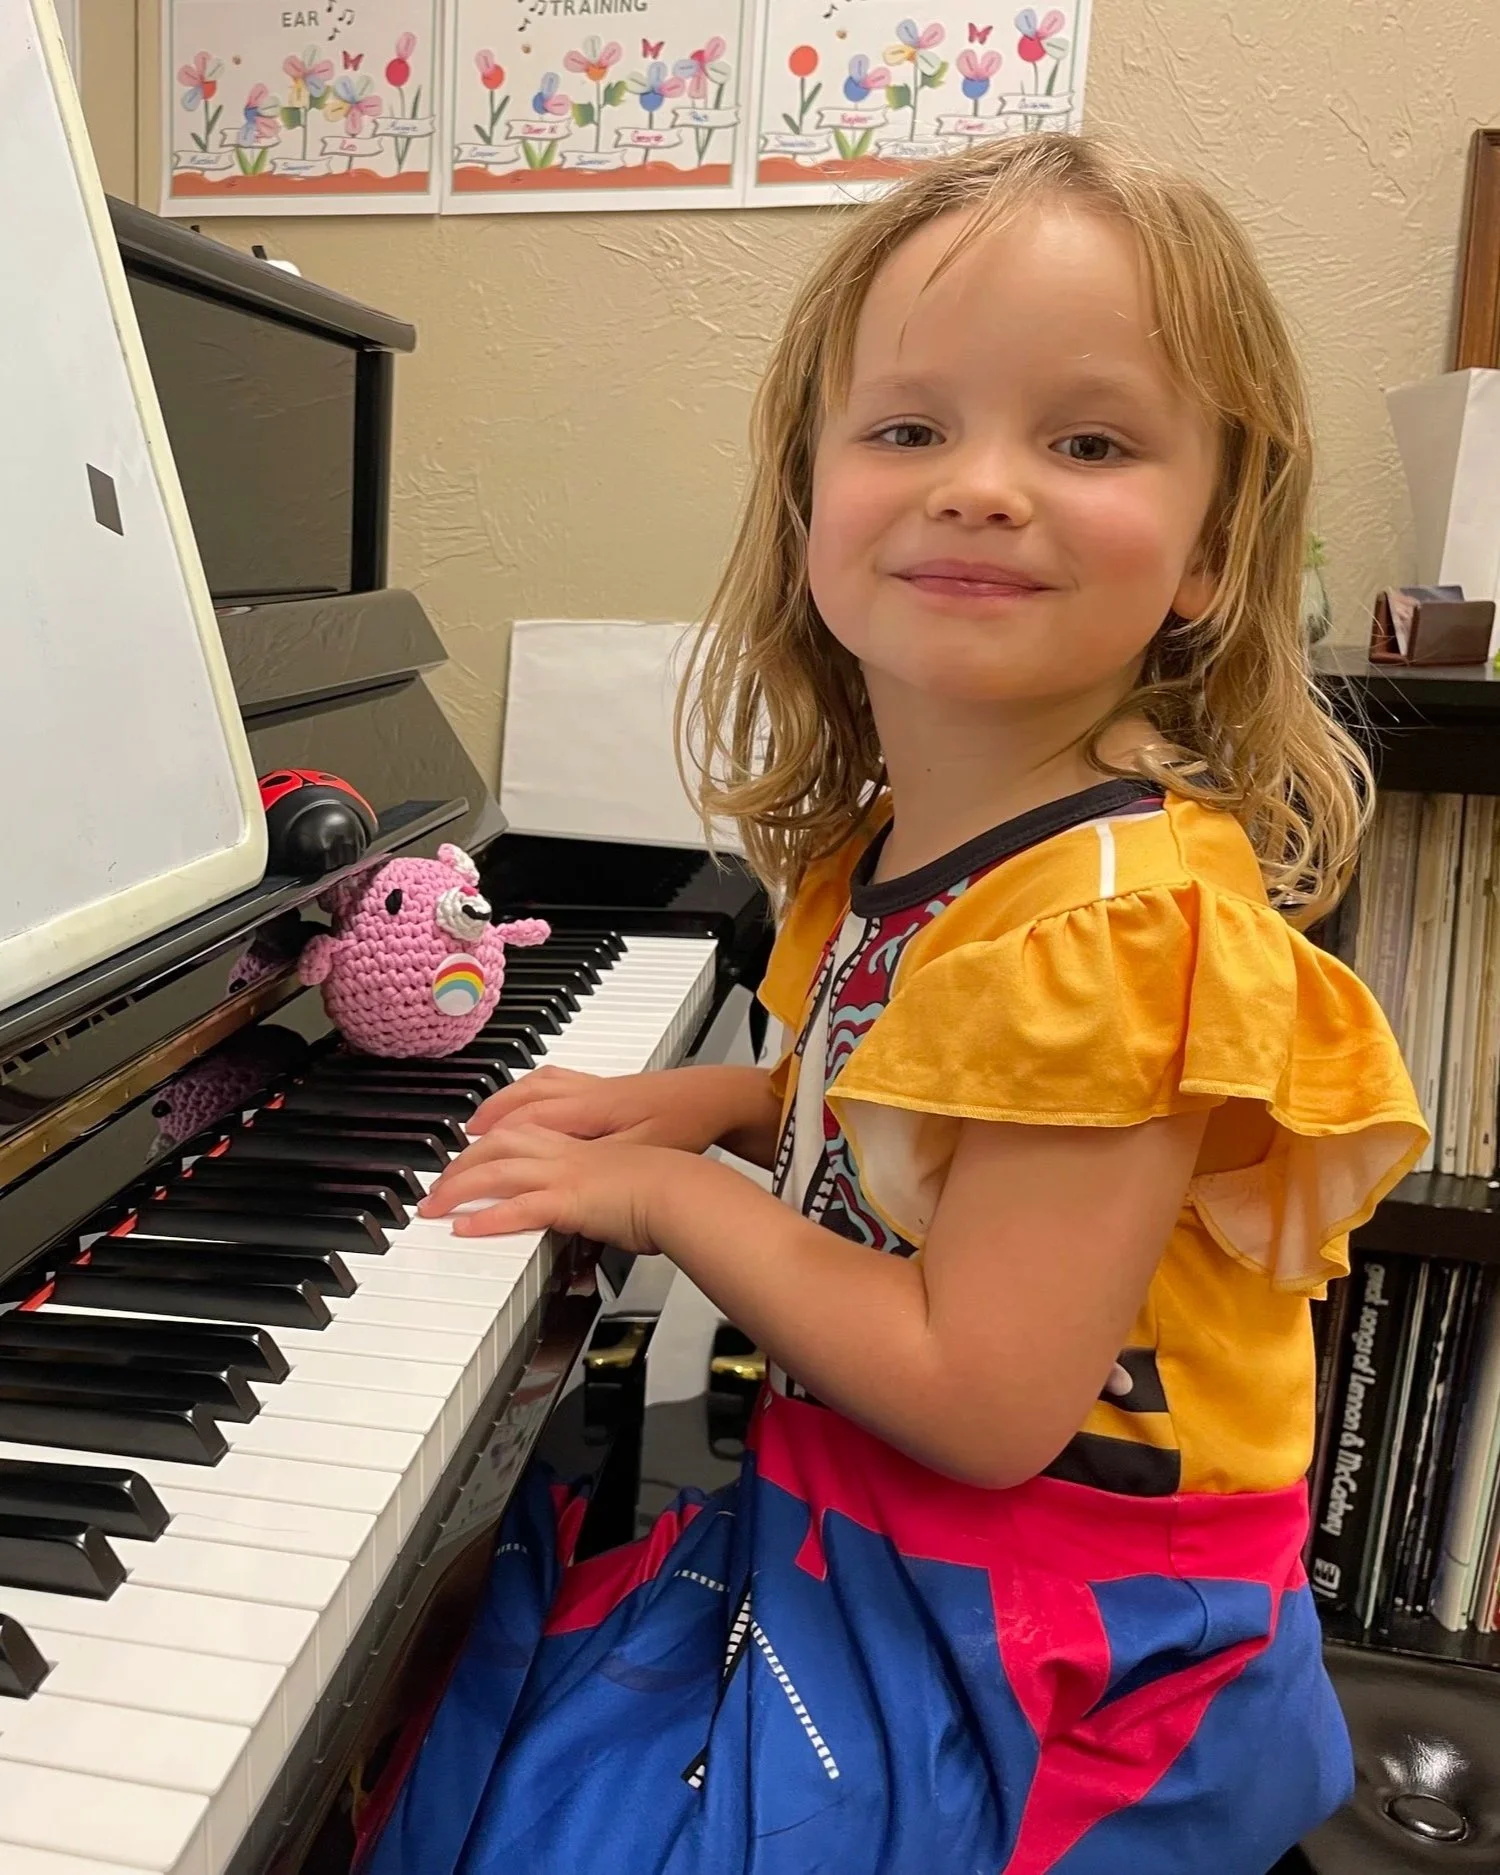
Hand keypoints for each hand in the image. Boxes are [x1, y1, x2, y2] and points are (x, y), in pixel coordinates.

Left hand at [418, 1123, 679, 1251]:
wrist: (686, 1190)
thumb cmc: (670, 1188)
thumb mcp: (630, 1183)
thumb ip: (605, 1194)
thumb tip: (599, 1212)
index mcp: (580, 1147)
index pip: (523, 1134)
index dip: (492, 1140)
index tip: (472, 1152)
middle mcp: (566, 1154)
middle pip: (499, 1144)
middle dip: (462, 1161)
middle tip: (439, 1182)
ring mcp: (565, 1174)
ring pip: (497, 1171)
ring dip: (459, 1187)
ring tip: (435, 1207)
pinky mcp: (569, 1200)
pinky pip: (516, 1208)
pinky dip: (486, 1218)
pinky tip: (463, 1229)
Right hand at [464, 1064, 777, 1159]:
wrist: (714, 1097)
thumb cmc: (683, 1125)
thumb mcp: (635, 1159)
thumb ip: (590, 1177)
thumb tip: (551, 1196)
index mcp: (582, 1112)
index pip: (515, 1132)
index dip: (482, 1163)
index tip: (459, 1187)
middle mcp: (578, 1095)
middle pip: (511, 1111)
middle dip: (476, 1139)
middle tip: (451, 1168)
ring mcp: (589, 1087)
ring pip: (526, 1091)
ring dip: (495, 1110)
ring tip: (473, 1131)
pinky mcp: (601, 1088)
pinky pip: (547, 1084)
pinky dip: (523, 1094)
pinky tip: (522, 1104)